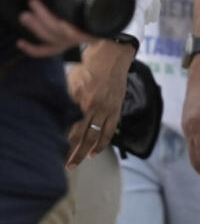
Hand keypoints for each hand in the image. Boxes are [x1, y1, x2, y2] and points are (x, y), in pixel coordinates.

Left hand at [16, 0, 124, 56]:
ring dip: (38, 30)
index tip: (62, 21)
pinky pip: (52, 48)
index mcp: (105, 17)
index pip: (88, 33)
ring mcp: (78, 34)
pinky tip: (22, 44)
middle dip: (47, 23)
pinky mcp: (67, 34)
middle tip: (34, 4)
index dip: (73, 31)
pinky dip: (36, 50)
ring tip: (26, 15)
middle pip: (66, 37)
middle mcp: (91, 30)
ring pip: (56, 42)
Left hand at [65, 39, 135, 168]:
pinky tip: (96, 151)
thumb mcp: (72, 81)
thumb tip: (59, 115)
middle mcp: (94, 107)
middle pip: (83, 136)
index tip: (58, 153)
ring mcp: (107, 109)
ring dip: (88, 151)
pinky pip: (111, 130)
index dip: (64, 143)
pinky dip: (104, 142)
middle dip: (74, 153)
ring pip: (97, 136)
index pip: (71, 128)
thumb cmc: (89, 66)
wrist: (112, 57)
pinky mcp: (116, 108)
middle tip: (68, 166)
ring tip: (80, 162)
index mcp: (81, 101)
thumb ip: (67, 99)